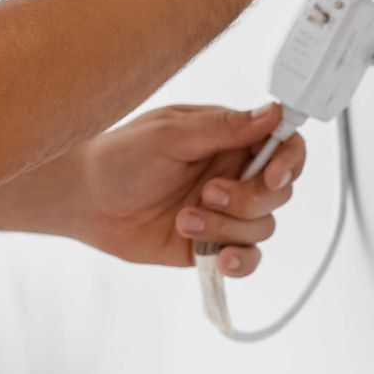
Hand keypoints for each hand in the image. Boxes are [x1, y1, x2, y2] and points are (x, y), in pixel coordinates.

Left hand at [64, 103, 306, 278]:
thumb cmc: (118, 157)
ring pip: (263, 226)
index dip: (290, 160)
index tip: (273, 174)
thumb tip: (272, 112)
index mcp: (226, 138)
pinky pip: (248, 257)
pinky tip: (221, 259)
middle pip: (279, 191)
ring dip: (227, 227)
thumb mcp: (168, 134)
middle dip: (249, 198)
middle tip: (208, 193)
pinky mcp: (211, 244)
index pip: (282, 143)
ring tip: (185, 220)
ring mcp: (223, 211)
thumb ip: (222, 127)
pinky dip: (241, 261)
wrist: (84, 201)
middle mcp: (231, 173)